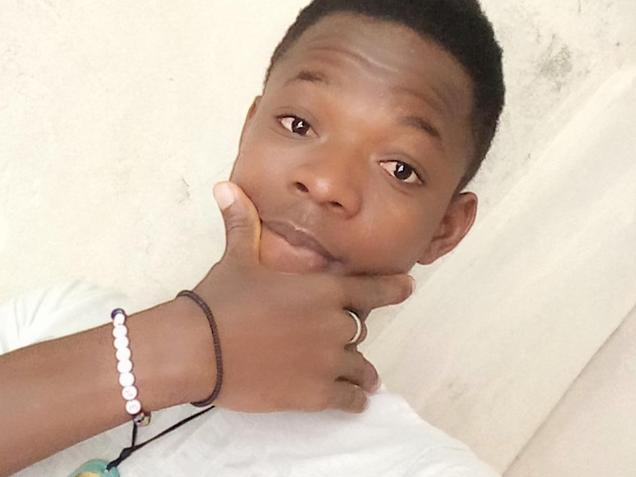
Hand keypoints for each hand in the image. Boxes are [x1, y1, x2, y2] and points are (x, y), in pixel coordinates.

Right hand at [185, 181, 412, 412]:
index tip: (408, 288)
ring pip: (362, 367)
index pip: (372, 288)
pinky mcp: (315, 394)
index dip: (393, 288)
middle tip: (341, 339)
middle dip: (351, 333)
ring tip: (364, 377)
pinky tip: (356, 399)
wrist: (197, 348)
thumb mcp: (235, 258)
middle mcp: (333, 324)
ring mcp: (327, 361)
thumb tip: (226, 188)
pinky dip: (356, 399)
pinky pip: (350, 399)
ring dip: (361, 370)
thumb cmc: (219, 301)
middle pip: (360, 329)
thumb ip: (241, 224)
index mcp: (322, 290)